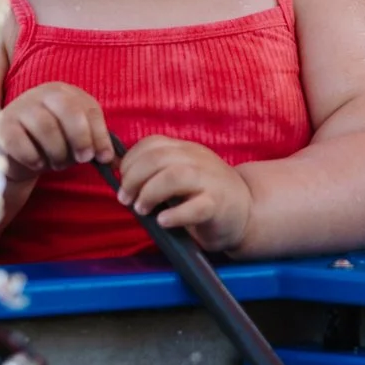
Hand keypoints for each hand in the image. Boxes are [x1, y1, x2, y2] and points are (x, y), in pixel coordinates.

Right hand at [0, 83, 113, 193]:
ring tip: (57, 164)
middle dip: (80, 138)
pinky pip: (20, 141)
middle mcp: (43, 93)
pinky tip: (37, 163)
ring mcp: (21, 106)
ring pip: (45, 126)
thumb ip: (95, 147)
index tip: (103, 158)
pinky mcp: (2, 125)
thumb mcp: (76, 142)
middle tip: (82, 159)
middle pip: (68, 110)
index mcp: (66, 93)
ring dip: (56, 152)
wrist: (14, 152)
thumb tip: (115, 162)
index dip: (100, 135)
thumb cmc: (51, 145)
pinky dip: (33, 158)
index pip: (89, 109)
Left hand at [116, 136, 254, 254]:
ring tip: (141, 209)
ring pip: (176, 176)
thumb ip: (155, 171)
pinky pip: (196, 207)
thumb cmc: (205, 195)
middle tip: (125, 199)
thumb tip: (117, 169)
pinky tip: (163, 221)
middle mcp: (198, 160)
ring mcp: (210, 181)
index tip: (121, 180)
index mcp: (187, 150)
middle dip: (134, 177)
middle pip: (159, 157)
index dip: (130, 160)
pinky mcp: (218, 206)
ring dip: (150, 192)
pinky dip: (175, 214)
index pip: (153, 143)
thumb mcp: (181, 174)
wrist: (246, 211)